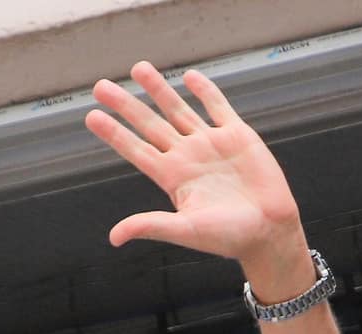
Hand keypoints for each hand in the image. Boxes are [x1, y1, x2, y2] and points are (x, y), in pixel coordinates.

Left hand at [86, 63, 311, 295]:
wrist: (270, 232)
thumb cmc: (229, 237)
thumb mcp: (186, 231)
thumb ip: (151, 226)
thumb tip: (114, 238)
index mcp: (173, 178)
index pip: (135, 149)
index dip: (113, 133)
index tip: (91, 115)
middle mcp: (187, 157)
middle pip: (150, 124)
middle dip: (126, 104)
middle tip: (100, 86)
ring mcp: (211, 144)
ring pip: (179, 110)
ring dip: (158, 90)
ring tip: (138, 69)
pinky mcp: (238, 136)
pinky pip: (218, 107)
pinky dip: (205, 91)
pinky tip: (189, 77)